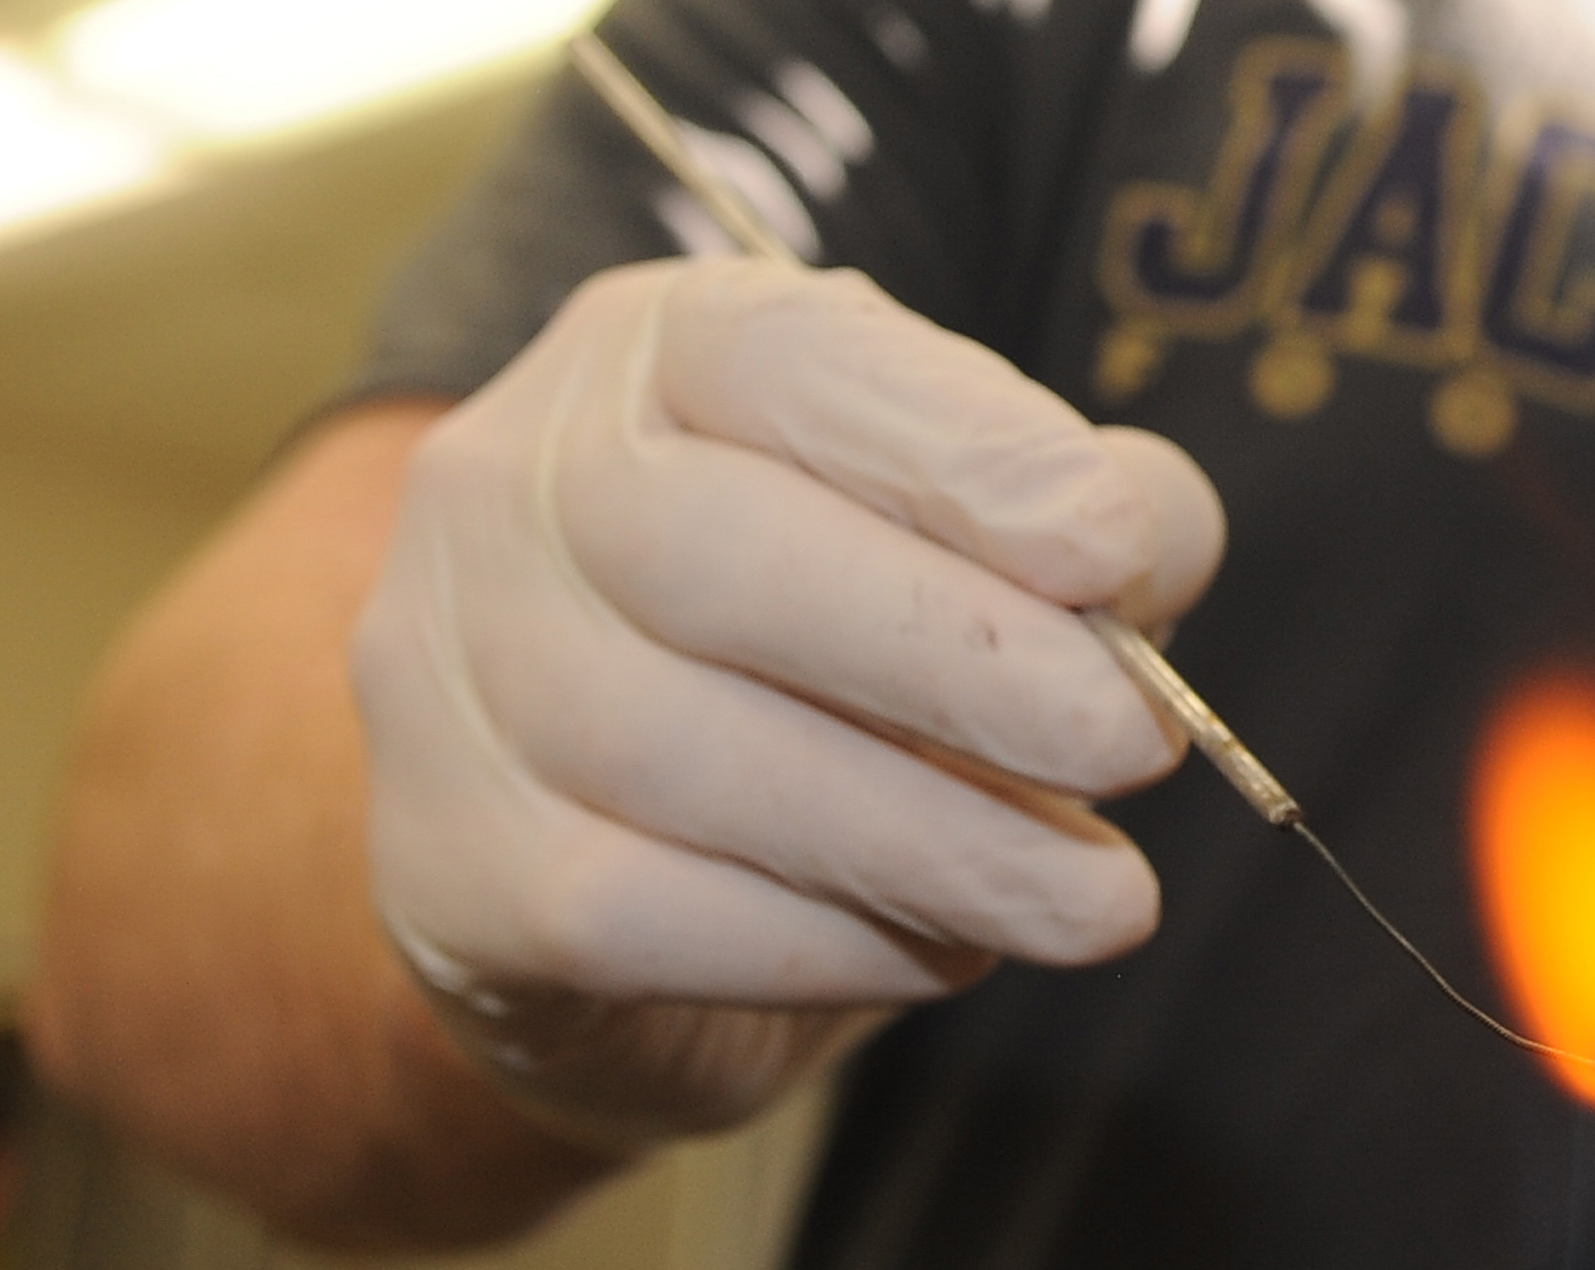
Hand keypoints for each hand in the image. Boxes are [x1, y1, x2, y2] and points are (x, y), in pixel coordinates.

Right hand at [351, 257, 1223, 1142]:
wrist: (630, 864)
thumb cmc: (847, 653)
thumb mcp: (982, 538)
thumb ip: (1087, 513)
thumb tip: (1143, 552)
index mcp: (657, 352)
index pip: (784, 355)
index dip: (958, 451)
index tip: (1111, 550)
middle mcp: (514, 483)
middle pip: (721, 555)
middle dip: (957, 659)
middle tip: (1132, 746)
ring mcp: (451, 676)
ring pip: (692, 756)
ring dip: (934, 840)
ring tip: (1096, 897)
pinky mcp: (452, 869)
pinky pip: (646, 913)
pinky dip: (831, 941)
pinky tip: (948, 948)